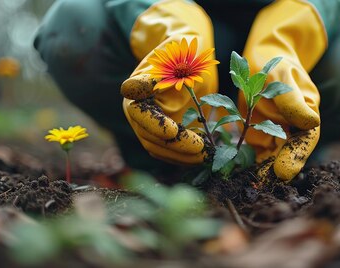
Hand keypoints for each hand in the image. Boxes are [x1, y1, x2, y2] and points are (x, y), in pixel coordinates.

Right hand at [119, 1, 217, 164]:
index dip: (156, 125)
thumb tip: (133, 89)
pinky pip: (166, 151)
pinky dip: (183, 157)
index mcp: (136, 89)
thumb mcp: (177, 54)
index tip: (174, 132)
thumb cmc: (183, 53)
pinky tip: (202, 157)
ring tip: (206, 156)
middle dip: (177, 146)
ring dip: (181, 156)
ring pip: (158, 148)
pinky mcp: (158, 134)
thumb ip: (163, 71)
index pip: (140, 114)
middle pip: (150, 137)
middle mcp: (136, 110)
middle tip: (202, 148)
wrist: (184, 58)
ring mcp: (145, 124)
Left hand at [241, 0, 327, 180]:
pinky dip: (251, 164)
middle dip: (277, 169)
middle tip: (263, 184)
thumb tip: (310, 121)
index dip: (296, 156)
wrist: (257, 60)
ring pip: (274, 157)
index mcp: (307, 112)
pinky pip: (258, 154)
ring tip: (251, 185)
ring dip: (264, 171)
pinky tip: (239, 174)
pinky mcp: (260, 136)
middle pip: (290, 153)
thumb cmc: (272, 63)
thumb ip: (291, 98)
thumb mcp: (281, 74)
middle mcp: (294, 126)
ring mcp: (278, 133)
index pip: (306, 138)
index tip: (283, 171)